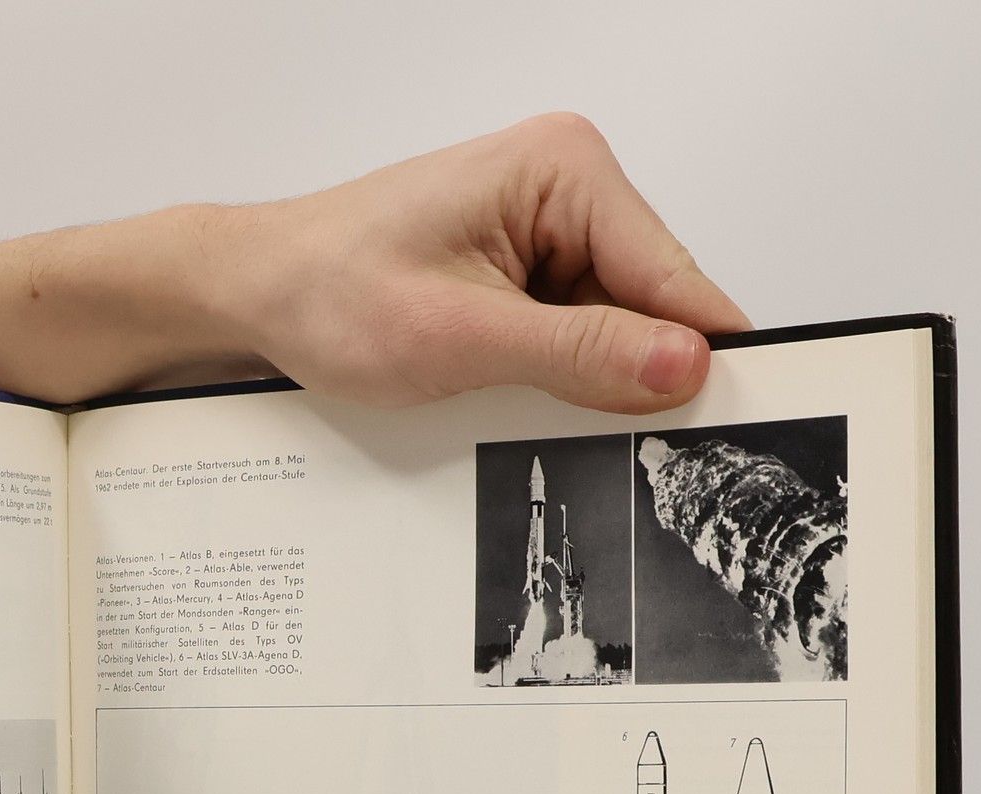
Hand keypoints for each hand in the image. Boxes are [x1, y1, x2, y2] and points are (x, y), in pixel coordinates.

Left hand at [219, 113, 751, 412]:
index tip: (724, 421)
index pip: (672, 274)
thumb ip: (580, 353)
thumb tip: (683, 366)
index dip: (695, 356)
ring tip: (506, 395)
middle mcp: (565, 186)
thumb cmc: (328, 292)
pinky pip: (567, 337)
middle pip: (648, 306)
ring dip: (576, 380)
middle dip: (625, 374)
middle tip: (589, 435)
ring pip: (609, 331)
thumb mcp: (462, 338)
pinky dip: (546, 377)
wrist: (256, 294)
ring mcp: (543, 230)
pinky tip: (499, 389)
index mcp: (565, 170)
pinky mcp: (519, 272)